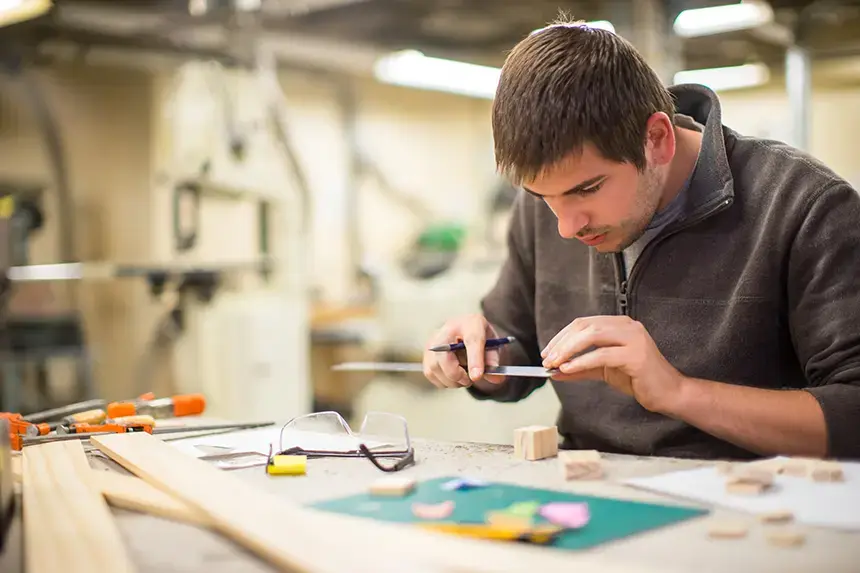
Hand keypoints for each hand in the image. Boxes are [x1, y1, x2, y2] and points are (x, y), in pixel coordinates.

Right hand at [422, 314, 505, 388]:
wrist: (466, 330)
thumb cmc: (480, 338)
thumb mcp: (493, 345)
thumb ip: (494, 361)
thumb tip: (496, 378)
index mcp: (470, 323)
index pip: (472, 340)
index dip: (474, 360)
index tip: (477, 376)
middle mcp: (448, 329)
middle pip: (444, 355)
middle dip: (456, 374)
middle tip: (469, 380)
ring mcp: (433, 340)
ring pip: (435, 367)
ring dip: (451, 380)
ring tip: (464, 377)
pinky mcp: (427, 353)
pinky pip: (430, 373)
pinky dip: (444, 381)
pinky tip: (454, 376)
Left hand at [541, 315, 685, 412]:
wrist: (668, 393)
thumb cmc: (638, 379)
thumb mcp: (604, 370)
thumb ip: (581, 368)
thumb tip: (554, 370)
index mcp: (620, 324)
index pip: (584, 323)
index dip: (562, 336)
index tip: (548, 351)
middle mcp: (627, 326)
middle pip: (585, 327)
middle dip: (562, 343)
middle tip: (547, 359)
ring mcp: (634, 338)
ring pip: (592, 336)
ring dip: (568, 350)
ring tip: (554, 364)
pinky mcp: (636, 355)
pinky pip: (602, 355)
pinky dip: (581, 362)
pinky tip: (569, 369)